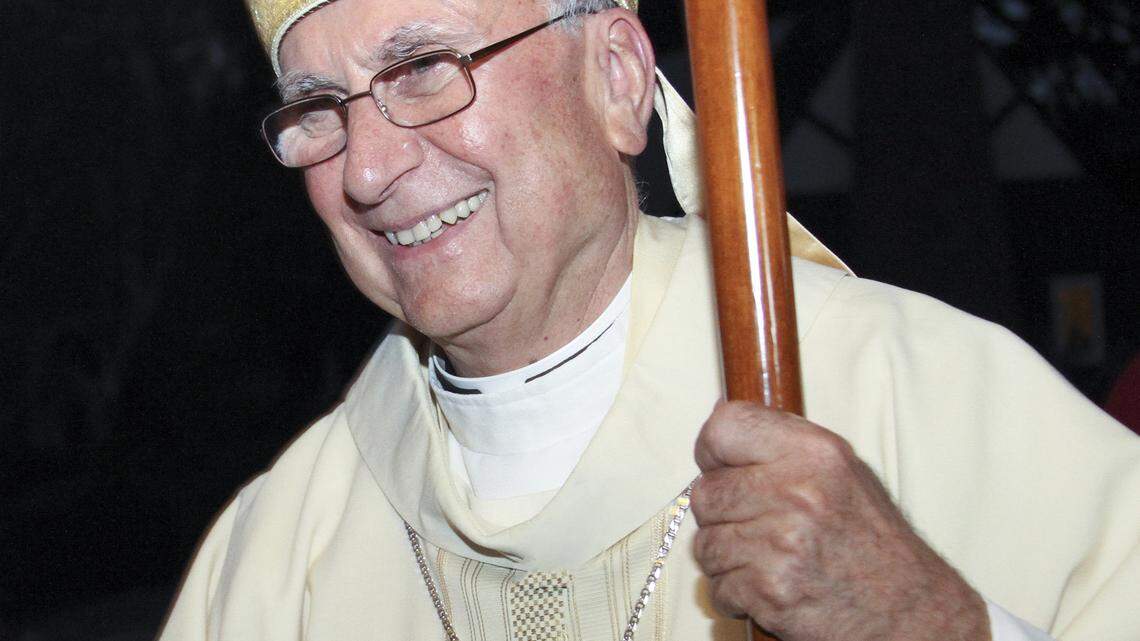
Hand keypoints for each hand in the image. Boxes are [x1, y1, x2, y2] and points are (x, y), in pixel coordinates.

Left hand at [690, 401, 988, 640]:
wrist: (910, 612)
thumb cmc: (872, 541)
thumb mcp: (841, 470)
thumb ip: (781, 444)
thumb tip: (718, 418)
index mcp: (813, 452)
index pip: (725, 428)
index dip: (713, 451)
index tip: (721, 468)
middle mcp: (797, 491)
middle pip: (704, 493)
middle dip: (723, 515)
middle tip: (758, 527)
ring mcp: (782, 543)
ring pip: (705, 544)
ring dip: (728, 559)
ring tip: (769, 560)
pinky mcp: (771, 590)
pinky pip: (717, 586)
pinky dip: (736, 593)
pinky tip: (770, 587)